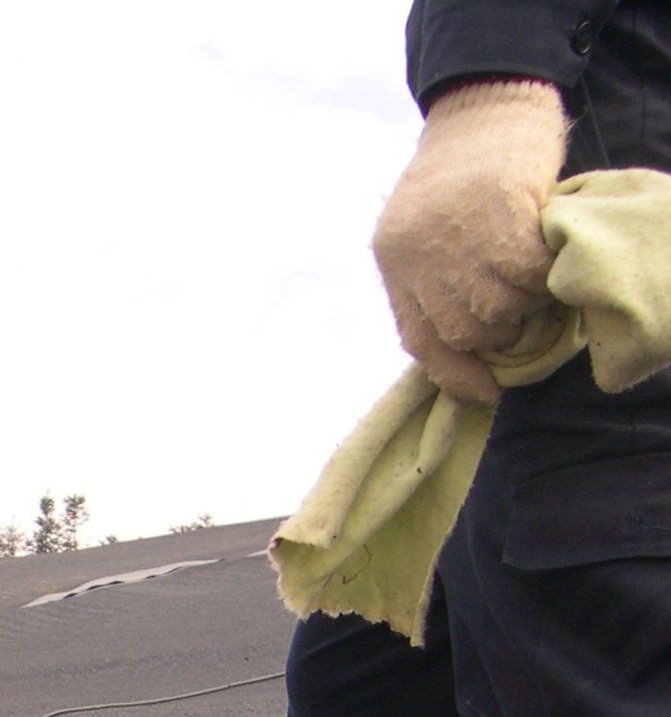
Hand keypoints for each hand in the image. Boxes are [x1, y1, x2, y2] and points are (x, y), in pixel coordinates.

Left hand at [373, 78, 565, 403]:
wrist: (479, 100)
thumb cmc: (460, 169)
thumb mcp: (425, 227)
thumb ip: (434, 279)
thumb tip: (466, 346)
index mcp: (392, 257)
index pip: (418, 337)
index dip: (453, 374)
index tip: (483, 392)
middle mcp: (415, 249)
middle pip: (462, 329)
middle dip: (498, 334)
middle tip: (524, 315)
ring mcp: (455, 230)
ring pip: (497, 305)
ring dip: (525, 304)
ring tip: (535, 283)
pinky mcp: (498, 207)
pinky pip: (528, 270)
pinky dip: (544, 275)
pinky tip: (548, 262)